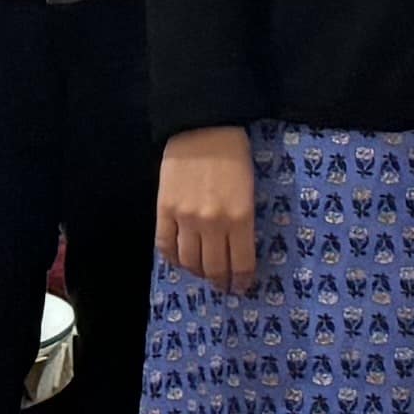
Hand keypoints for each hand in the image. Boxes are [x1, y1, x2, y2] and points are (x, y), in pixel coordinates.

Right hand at [155, 126, 258, 295]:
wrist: (204, 127)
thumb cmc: (235, 154)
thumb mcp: (249, 189)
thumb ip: (243, 220)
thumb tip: (238, 249)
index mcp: (241, 217)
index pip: (242, 263)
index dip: (242, 281)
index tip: (242, 287)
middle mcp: (213, 223)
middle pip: (214, 268)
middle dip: (221, 282)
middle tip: (223, 286)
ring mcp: (185, 218)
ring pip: (189, 261)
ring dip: (197, 273)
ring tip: (203, 273)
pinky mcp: (164, 210)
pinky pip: (166, 246)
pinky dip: (173, 258)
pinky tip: (180, 260)